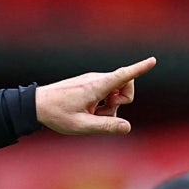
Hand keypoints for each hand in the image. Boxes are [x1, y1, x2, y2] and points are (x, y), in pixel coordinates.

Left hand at [34, 56, 156, 134]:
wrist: (36, 105)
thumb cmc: (57, 115)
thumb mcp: (82, 126)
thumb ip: (106, 127)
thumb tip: (127, 127)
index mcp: (96, 86)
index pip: (123, 75)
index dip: (139, 69)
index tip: (153, 60)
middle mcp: (96, 79)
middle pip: (126, 85)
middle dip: (123, 101)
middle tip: (104, 113)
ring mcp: (93, 80)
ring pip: (115, 90)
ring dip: (111, 105)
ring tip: (91, 114)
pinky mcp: (89, 83)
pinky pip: (106, 92)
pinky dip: (103, 103)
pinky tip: (88, 110)